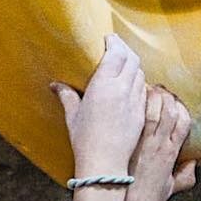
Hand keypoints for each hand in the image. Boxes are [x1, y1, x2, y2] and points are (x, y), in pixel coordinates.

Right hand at [50, 34, 145, 173]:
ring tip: (124, 64)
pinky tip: (131, 85)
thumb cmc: (85, 139)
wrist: (105, 162)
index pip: (115, 52)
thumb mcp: (73, 116)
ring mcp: (135, 100)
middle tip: (117, 48)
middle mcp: (122, 88)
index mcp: (104, 84)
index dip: (114, 42)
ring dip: (133, 65)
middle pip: (132, 58)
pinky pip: (144, 89)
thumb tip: (55, 85)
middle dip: (125, 50)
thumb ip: (67, 96)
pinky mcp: (142, 112)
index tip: (108, 39)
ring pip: (140, 72)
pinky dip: (138, 82)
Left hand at [126, 86, 196, 200]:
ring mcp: (146, 144)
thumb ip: (184, 176)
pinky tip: (131, 97)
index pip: (184, 121)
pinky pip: (138, 119)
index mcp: (172, 153)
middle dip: (165, 95)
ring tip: (144, 88)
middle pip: (171, 111)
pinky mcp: (130, 145)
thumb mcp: (170, 189)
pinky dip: (137, 105)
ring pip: (156, 111)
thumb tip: (192, 166)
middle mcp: (161, 145)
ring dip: (152, 96)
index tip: (171, 99)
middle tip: (156, 87)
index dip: (179, 106)